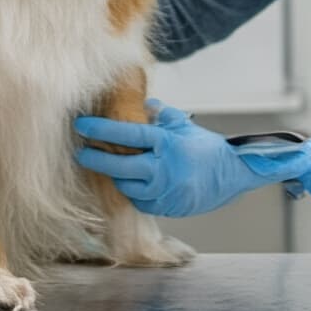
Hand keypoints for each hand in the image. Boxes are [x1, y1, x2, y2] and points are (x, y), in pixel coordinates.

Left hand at [73, 101, 305, 217]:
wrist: (230, 177)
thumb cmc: (206, 148)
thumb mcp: (184, 125)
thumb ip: (160, 114)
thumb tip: (141, 102)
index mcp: (166, 143)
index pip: (127, 133)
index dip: (101, 129)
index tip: (82, 124)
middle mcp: (162, 168)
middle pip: (118, 164)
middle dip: (95, 157)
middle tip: (81, 151)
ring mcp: (161, 191)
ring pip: (124, 184)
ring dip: (114, 174)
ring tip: (105, 163)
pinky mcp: (162, 207)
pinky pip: (136, 198)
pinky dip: (131, 189)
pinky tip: (128, 179)